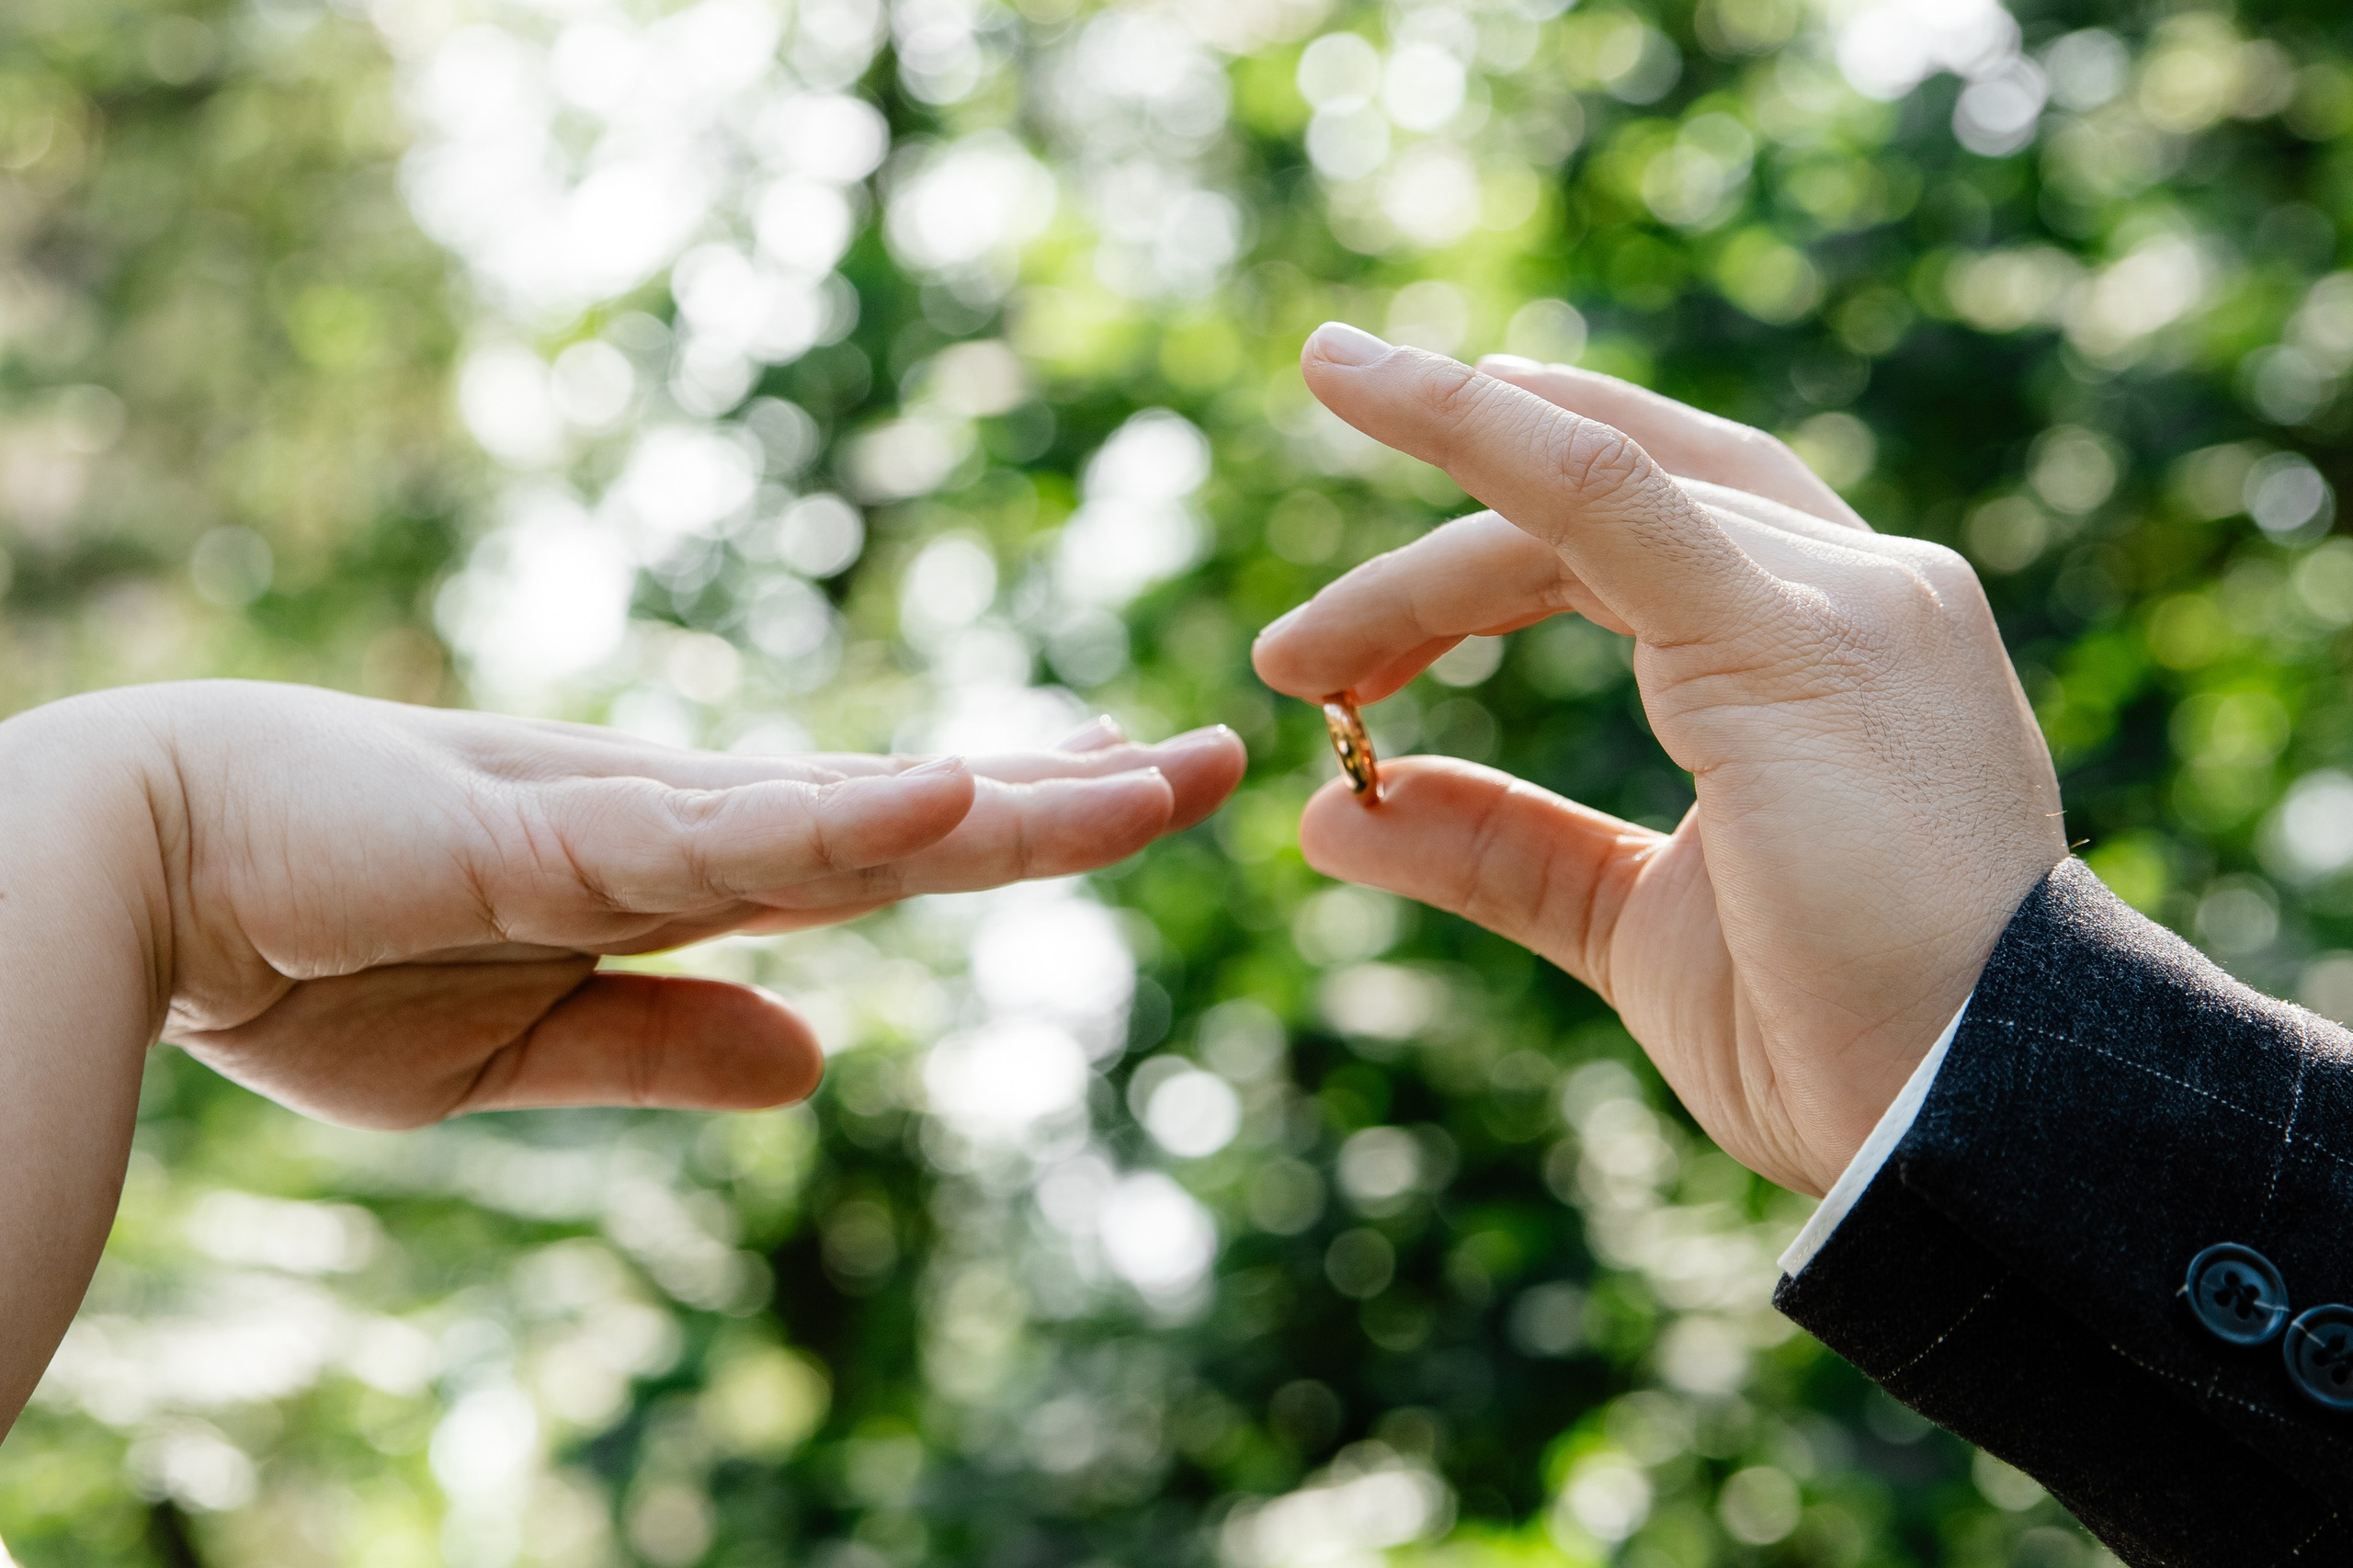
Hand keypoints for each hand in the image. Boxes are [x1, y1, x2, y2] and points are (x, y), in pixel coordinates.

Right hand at [0, 682, 1241, 1424]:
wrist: (146, 879)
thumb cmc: (316, 955)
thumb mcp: (523, 1047)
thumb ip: (669, 1047)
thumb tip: (820, 1069)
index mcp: (682, 877)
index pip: (892, 848)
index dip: (1015, 822)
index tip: (1130, 797)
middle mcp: (686, 825)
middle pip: (918, 811)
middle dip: (1069, 793)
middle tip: (1216, 756)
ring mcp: (633, 823)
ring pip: (860, 810)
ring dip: (1011, 797)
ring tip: (1154, 777)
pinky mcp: (556, 839)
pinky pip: (720, 834)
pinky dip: (835, 816)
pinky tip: (947, 797)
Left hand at [1253, 326, 2064, 1196]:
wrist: (1976, 1129)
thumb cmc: (1839, 1038)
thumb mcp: (1634, 924)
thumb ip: (1503, 847)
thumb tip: (1334, 809)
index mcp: (1839, 648)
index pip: (1658, 529)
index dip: (1514, 514)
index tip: (1389, 578)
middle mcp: (1861, 592)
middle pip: (1605, 503)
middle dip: (1438, 566)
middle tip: (1302, 658)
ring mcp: (1842, 599)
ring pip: (1581, 498)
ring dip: (1419, 564)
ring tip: (1295, 656)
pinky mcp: (1795, 636)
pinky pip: (1601, 494)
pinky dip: (1475, 436)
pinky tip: (1367, 390)